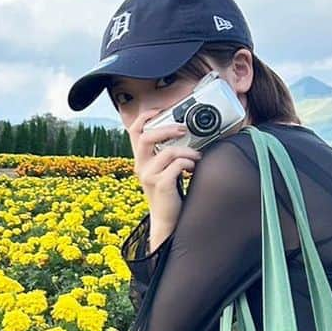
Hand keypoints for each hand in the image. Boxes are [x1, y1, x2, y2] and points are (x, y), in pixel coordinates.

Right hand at [130, 111, 202, 239]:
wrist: (167, 219)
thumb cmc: (169, 193)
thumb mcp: (163, 170)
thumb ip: (166, 154)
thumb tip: (183, 134)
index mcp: (141, 160)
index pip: (134, 132)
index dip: (144, 118)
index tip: (158, 111)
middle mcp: (141, 166)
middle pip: (146, 137)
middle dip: (167, 129)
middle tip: (183, 129)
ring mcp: (149, 176)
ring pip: (168, 152)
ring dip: (187, 151)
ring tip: (197, 157)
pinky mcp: (160, 185)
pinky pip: (177, 165)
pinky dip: (189, 163)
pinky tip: (193, 169)